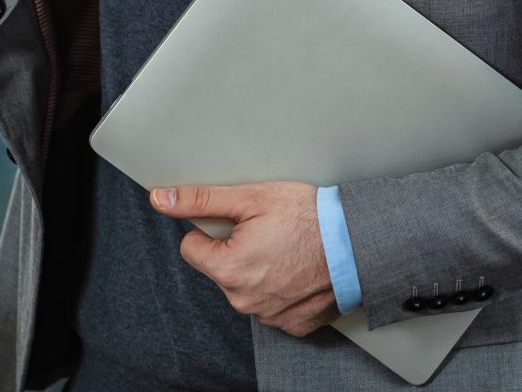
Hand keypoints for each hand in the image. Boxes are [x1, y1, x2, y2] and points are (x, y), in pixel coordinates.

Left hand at [152, 183, 338, 337]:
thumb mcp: (249, 197)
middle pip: (218, 268)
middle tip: (265, 232)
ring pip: (244, 286)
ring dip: (257, 269)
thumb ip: (199, 200)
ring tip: (284, 248)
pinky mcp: (292, 324)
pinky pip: (271, 304)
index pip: (191, 248)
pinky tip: (296, 269)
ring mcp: (269, 316)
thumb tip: (160, 199)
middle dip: (234, 250)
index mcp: (228, 269)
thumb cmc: (309, 218)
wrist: (360, 243)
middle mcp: (245, 300)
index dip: (211, 231)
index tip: (237, 223)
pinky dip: (279, 287)